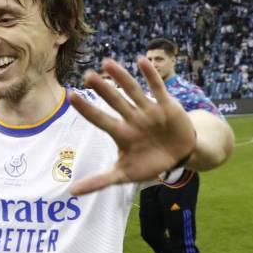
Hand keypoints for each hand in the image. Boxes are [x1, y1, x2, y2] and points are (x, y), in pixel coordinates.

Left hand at [67, 56, 196, 195]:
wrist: (180, 155)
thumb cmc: (149, 163)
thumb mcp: (124, 174)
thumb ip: (99, 181)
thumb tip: (71, 192)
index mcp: (121, 133)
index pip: (100, 119)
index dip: (87, 109)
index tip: (71, 96)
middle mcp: (132, 118)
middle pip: (115, 101)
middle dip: (102, 89)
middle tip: (88, 75)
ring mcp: (148, 110)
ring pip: (133, 90)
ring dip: (121, 77)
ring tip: (107, 63)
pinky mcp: (166, 105)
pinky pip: (157, 88)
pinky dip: (150, 76)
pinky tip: (141, 60)